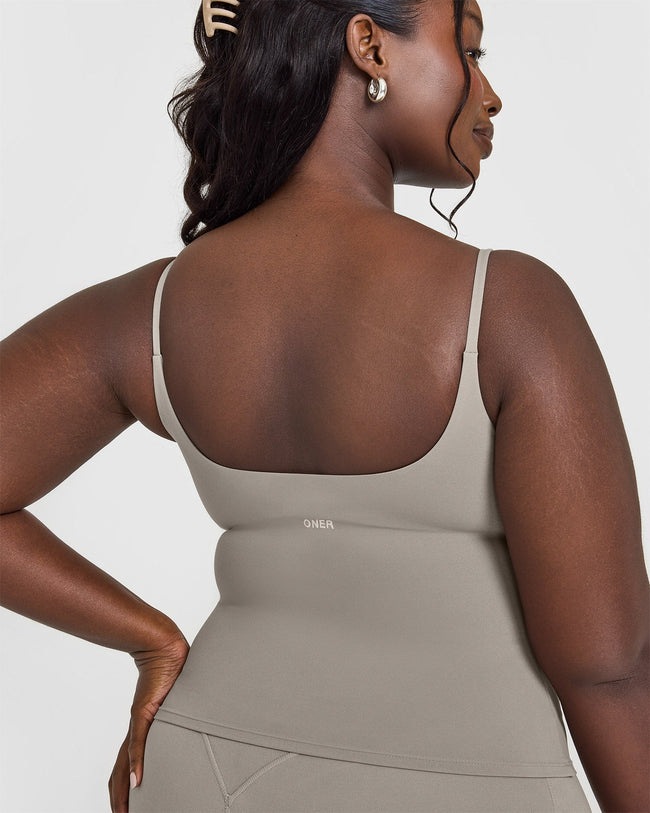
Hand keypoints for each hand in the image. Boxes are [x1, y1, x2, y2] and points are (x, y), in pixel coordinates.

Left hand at [108, 631, 189, 812]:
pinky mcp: (144, 711)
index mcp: (141, 732)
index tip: (124, 811)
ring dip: (123, 792)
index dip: (121, 793)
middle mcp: (135, 731)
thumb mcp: (172, 704)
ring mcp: (139, 723)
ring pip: (124, 765)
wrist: (164, 649)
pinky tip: (137, 781)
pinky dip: (136, 762)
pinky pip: (138, 741)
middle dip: (119, 800)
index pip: (123, 769)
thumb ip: (169, 718)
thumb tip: (169, 732)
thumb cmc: (170, 674)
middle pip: (119, 774)